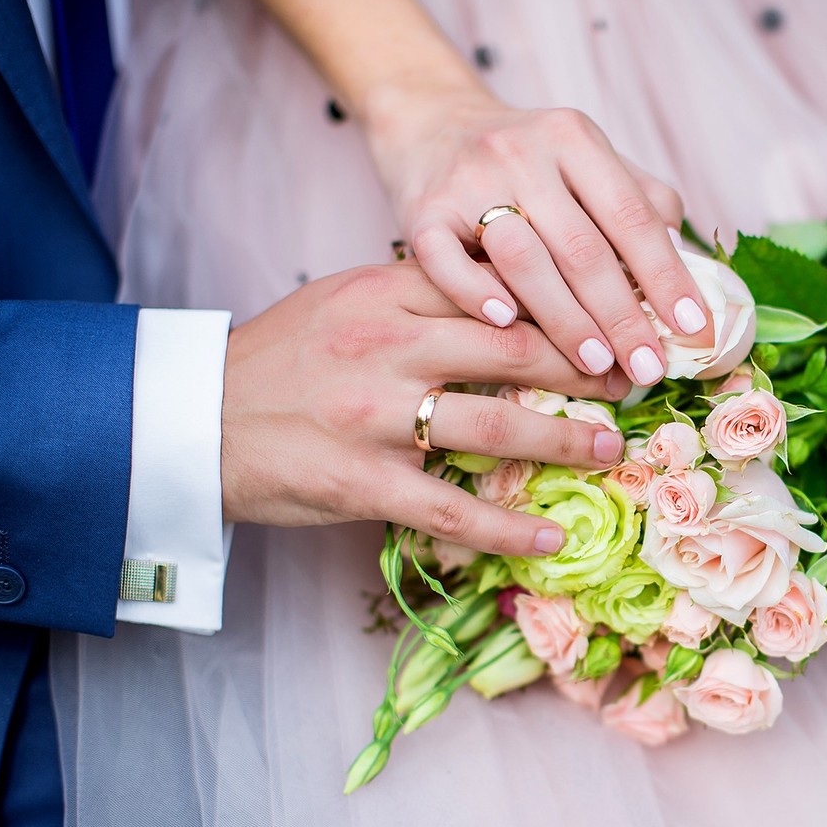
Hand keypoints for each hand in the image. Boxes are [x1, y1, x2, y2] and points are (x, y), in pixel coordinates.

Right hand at [222, 263, 630, 555]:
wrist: (194, 417)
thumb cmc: (283, 358)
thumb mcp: (347, 300)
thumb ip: (423, 295)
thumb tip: (513, 293)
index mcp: (386, 293)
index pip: (498, 290)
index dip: (568, 308)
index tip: (614, 323)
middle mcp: (386, 347)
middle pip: (514, 349)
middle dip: (586, 368)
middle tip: (632, 382)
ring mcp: (375, 416)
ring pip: (496, 425)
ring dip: (566, 440)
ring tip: (612, 450)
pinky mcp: (361, 481)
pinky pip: (451, 507)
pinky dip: (508, 526)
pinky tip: (552, 536)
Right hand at [363, 80, 714, 386]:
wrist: (429, 123)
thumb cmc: (527, 162)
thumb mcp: (586, 162)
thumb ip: (640, 204)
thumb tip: (692, 270)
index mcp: (575, 139)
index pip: (633, 215)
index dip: (667, 276)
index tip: (693, 330)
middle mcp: (522, 152)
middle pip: (583, 246)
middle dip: (623, 315)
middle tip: (649, 368)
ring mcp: (467, 179)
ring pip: (523, 258)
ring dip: (564, 317)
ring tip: (596, 363)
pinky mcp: (420, 210)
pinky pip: (446, 259)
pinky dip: (477, 294)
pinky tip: (507, 325)